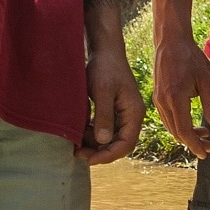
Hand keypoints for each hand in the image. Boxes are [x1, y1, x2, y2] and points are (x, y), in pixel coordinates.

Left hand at [81, 43, 145, 165]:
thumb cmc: (105, 66)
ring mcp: (122, 114)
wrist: (104, 49)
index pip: (126, 144)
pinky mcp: (113, 110)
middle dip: (100, 152)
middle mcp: (131, 116)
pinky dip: (92, 133)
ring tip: (75, 142)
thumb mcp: (102, 91)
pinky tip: (78, 131)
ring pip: (110, 138)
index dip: (109, 155)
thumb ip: (103, 116)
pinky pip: (104, 129)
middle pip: (119, 144)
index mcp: (134, 113)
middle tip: (78, 154)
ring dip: (94, 144)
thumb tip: (102, 141)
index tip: (89, 159)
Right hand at [151, 32, 209, 157]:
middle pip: (177, 132)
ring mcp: (158, 100)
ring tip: (205, 136)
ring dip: (186, 135)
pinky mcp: (157, 96)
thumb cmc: (191, 58)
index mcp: (175, 98)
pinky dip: (179, 126)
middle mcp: (163, 102)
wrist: (171, 41)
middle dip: (193, 143)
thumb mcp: (207, 80)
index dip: (195, 145)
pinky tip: (192, 123)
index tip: (206, 153)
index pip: (184, 131)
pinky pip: (167, 118)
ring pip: (171, 127)